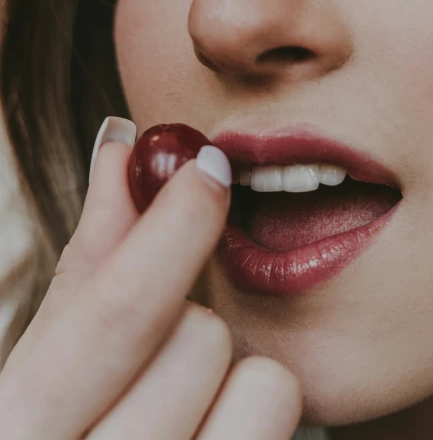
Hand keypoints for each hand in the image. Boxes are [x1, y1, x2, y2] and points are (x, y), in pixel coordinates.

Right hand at [0, 133, 301, 438]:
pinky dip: (259, 412)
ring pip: (264, 382)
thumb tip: (120, 146)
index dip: (172, 225)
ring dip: (235, 373)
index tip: (210, 165)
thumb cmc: (59, 436)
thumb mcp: (46, 367)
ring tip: (191, 404)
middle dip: (195, 318)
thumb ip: (87, 261)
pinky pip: (282, 421)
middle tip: (166, 349)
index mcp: (21, 431)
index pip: (116, 313)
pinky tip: (214, 432)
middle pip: (202, 339)